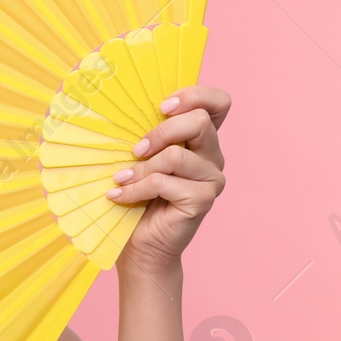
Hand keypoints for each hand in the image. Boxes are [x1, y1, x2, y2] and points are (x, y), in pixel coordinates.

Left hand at [107, 84, 230, 271]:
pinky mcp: (203, 200)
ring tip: (122, 179)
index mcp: (201, 139)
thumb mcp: (140, 157)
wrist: (141, 244)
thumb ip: (146, 133)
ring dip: (141, 168)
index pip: (219, 103)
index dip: (194, 96)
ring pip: (176, 155)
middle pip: (199, 121)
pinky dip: (136, 188)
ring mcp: (211, 179)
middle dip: (160, 132)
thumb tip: (122, 108)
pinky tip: (121, 195)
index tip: (161, 107)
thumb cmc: (136, 195)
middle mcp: (213, 156)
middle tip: (135, 150)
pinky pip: (165, 182)